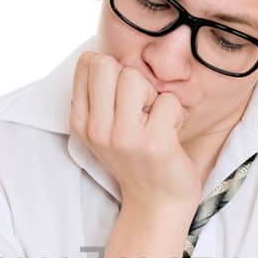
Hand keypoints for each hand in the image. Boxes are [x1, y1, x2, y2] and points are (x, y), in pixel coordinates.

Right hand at [69, 51, 203, 214]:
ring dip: (154, 96)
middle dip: (130, 79)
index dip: (113, 72)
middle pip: (107, 64)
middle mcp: (96, 129)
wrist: (156, 204)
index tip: (122, 100)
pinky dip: (176, 114)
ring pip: (135, 78)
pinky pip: (168, 100)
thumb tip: (106, 54)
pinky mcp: (154, 144)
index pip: (88, 61)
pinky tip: (171, 134)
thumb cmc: (137, 158)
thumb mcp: (106, 128)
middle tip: (141, 108)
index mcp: (80, 120)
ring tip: (156, 122)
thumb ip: (101, 94)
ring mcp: (123, 137)